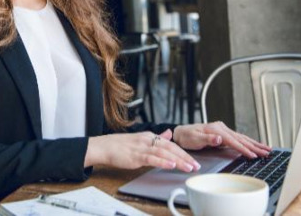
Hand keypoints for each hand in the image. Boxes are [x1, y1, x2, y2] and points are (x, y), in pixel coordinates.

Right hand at [85, 130, 200, 172]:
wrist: (104, 146)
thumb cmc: (120, 146)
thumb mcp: (141, 139)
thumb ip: (156, 138)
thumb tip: (168, 134)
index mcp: (150, 137)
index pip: (171, 144)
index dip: (184, 152)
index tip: (194, 161)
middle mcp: (148, 140)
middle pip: (171, 148)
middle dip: (185, 157)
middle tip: (196, 165)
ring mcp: (142, 147)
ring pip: (164, 153)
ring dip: (178, 160)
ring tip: (189, 167)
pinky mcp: (136, 155)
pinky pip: (152, 158)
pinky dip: (163, 162)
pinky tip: (171, 165)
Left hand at [172, 121, 272, 158]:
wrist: (182, 133)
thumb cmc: (187, 137)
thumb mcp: (194, 139)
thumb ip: (207, 139)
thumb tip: (219, 138)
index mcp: (216, 130)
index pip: (233, 141)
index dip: (244, 149)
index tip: (253, 155)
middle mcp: (222, 128)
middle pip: (242, 138)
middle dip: (255, 146)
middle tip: (267, 152)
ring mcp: (223, 130)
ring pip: (242, 138)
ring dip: (255, 144)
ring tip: (266, 148)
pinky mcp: (224, 133)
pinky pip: (239, 138)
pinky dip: (248, 142)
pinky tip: (254, 145)